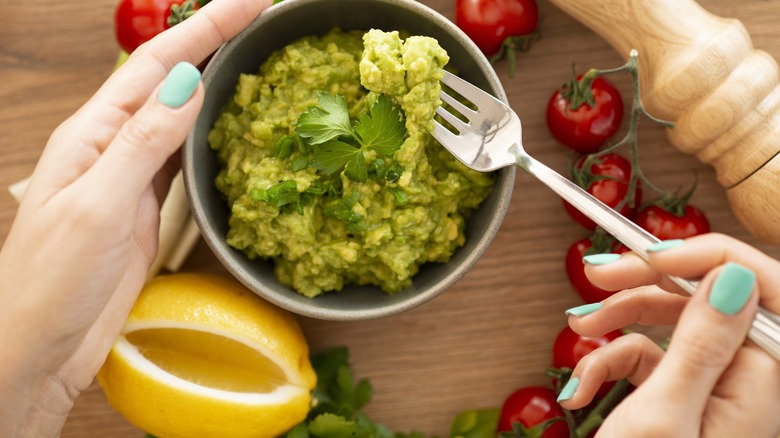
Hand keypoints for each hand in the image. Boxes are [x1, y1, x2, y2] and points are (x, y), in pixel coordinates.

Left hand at [0, 0, 270, 434]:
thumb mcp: (97, 205)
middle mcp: (114, 145)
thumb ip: (144, 144)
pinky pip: (185, 157)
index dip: (206, 26)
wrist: (38, 347)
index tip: (252, 2)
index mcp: (94, 132)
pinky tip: (232, 125)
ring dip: (218, 81)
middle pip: (171, 77)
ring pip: (181, 113)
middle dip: (216, 40)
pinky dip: (213, 133)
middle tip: (265, 20)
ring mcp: (133, 176)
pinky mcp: (148, 208)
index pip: (158, 63)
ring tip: (257, 58)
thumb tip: (188, 84)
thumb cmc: (49, 281)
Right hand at [559, 233, 779, 436]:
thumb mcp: (663, 415)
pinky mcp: (676, 393)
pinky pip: (647, 353)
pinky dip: (609, 360)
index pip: (760, 291)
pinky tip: (583, 384)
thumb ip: (699, 347)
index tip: (654, 254)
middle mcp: (741, 381)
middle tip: (600, 274)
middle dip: (648, 282)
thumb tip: (733, 278)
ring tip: (580, 326)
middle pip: (706, 298)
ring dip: (620, 318)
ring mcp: (708, 387)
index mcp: (757, 384)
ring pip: (671, 321)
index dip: (710, 258)